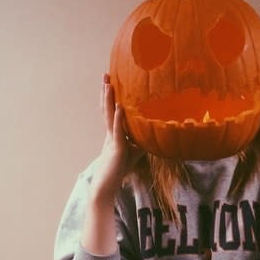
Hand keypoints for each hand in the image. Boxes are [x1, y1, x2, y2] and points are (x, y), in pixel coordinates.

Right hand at [88, 74, 143, 201]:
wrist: (107, 185)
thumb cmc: (119, 170)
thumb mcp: (134, 153)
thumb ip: (140, 142)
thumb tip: (153, 135)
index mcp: (113, 133)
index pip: (111, 110)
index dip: (110, 96)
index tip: (110, 80)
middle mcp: (111, 133)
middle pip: (108, 108)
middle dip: (107, 91)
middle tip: (105, 74)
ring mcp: (112, 140)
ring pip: (110, 116)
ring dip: (110, 99)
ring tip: (109, 84)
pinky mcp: (117, 148)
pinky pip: (118, 131)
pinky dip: (119, 119)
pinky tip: (121, 107)